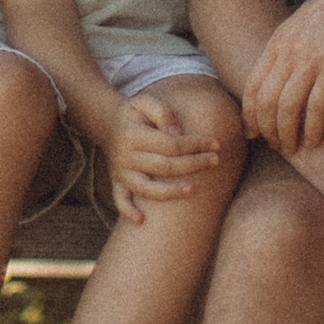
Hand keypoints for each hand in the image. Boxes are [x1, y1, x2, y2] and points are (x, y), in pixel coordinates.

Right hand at [105, 92, 224, 223]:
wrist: (107, 123)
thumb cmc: (134, 113)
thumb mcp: (145, 102)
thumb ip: (162, 113)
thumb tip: (178, 134)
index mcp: (134, 135)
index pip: (171, 143)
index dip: (195, 144)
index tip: (216, 144)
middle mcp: (126, 156)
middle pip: (164, 166)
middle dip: (193, 165)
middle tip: (216, 161)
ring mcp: (121, 172)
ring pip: (145, 189)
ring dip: (170, 192)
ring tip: (193, 190)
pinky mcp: (117, 183)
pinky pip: (120, 200)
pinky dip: (127, 211)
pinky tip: (141, 220)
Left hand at [240, 0, 323, 155]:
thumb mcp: (304, 24)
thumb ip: (291, 47)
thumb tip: (286, 71)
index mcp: (278, 41)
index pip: (252, 84)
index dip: (249, 113)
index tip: (251, 132)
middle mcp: (288, 51)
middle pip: (265, 100)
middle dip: (266, 129)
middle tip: (274, 146)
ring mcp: (310, 59)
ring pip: (286, 107)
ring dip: (286, 134)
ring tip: (292, 148)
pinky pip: (317, 106)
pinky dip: (313, 128)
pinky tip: (314, 140)